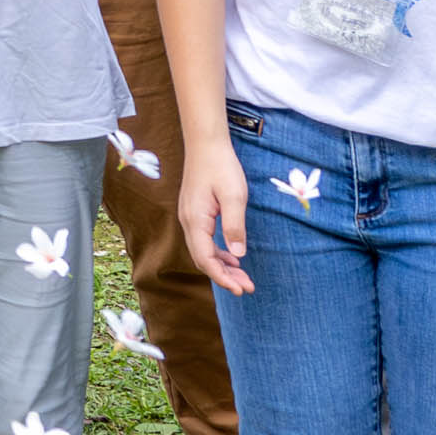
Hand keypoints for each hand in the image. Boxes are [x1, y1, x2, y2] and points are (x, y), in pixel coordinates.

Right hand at [178, 139, 252, 295]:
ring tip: (243, 277)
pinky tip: (232, 256)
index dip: (222, 277)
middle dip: (224, 276)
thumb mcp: (234, 196)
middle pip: (203, 259)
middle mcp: (188, 222)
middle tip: (247, 288)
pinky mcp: (195, 213)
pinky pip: (204, 241)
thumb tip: (238, 255)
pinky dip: (218, 253)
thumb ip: (235, 225)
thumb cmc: (221, 167)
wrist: (205, 144)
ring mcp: (190, 218)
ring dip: (222, 266)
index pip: (206, 258)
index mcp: (195, 220)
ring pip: (203, 251)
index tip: (241, 289)